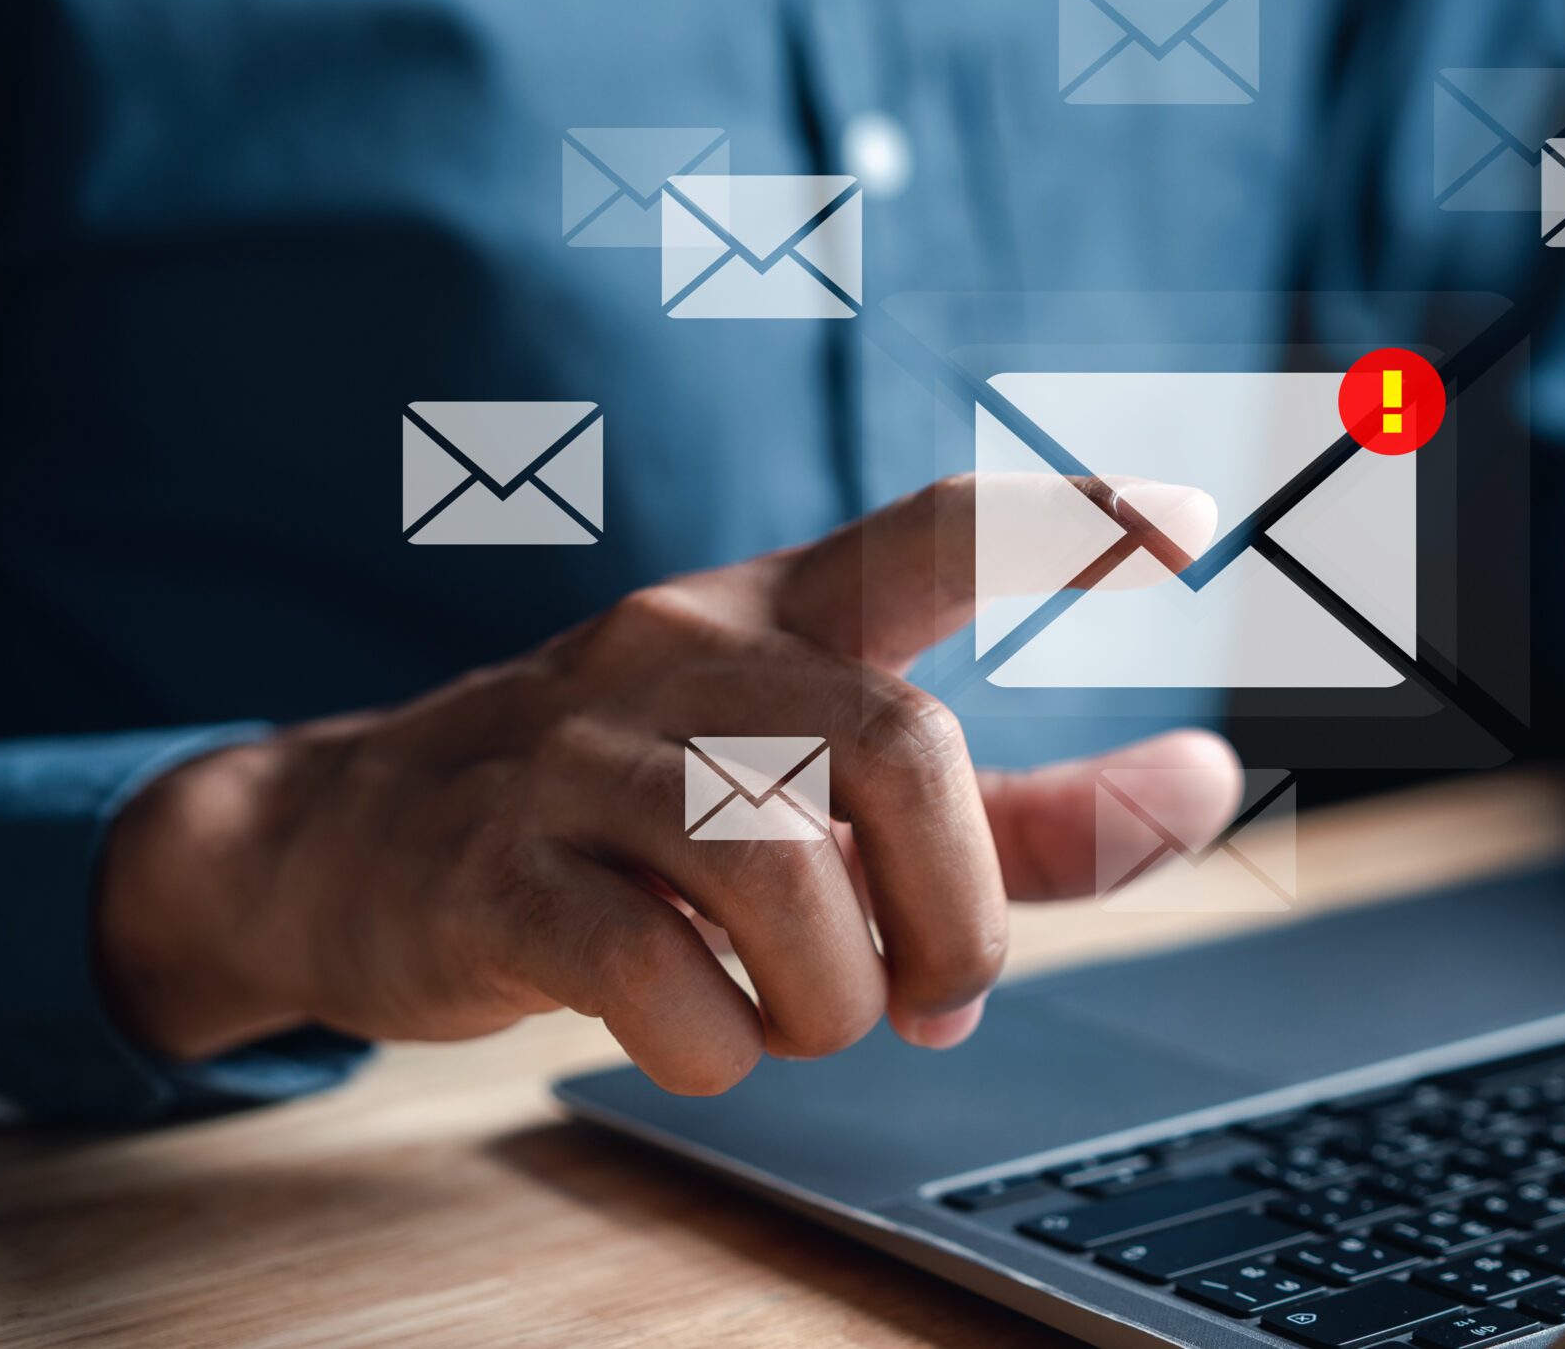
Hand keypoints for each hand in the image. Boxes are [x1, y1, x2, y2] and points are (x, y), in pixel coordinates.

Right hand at [94, 475, 1240, 1093]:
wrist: (360, 844)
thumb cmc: (640, 814)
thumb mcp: (825, 797)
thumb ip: (1015, 814)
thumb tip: (1204, 788)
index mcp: (783, 613)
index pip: (930, 535)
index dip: (1057, 527)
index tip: (1187, 523)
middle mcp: (686, 654)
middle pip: (897, 748)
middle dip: (957, 910)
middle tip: (940, 987)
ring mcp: (579, 756)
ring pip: (778, 867)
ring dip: (835, 993)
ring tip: (808, 1014)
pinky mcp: (493, 870)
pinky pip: (651, 968)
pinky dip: (721, 1041)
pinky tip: (709, 1035)